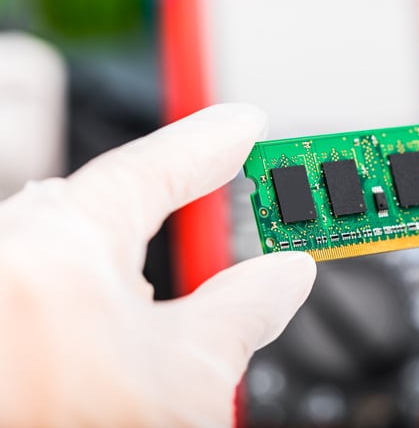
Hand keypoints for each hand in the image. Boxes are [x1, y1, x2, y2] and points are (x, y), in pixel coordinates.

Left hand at [0, 104, 315, 426]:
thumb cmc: (56, 426)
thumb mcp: (182, 377)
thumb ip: (244, 309)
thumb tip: (287, 275)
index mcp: (63, 242)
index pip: (159, 166)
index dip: (214, 142)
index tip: (246, 124)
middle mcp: (17, 249)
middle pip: (116, 212)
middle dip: (172, 218)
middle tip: (228, 219)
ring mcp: (3, 282)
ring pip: (83, 258)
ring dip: (131, 285)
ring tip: (150, 335)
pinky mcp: (2, 312)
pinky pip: (51, 287)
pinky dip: (92, 310)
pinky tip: (98, 351)